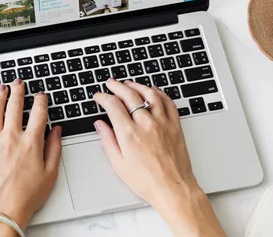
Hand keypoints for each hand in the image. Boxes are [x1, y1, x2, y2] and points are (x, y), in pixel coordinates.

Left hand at [0, 79, 61, 235]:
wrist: (1, 210)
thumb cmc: (26, 197)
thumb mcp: (50, 174)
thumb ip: (54, 148)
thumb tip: (56, 131)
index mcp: (31, 143)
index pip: (38, 113)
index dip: (41, 101)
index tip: (41, 95)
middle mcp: (11, 138)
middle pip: (15, 106)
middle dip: (18, 91)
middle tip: (19, 83)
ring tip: (2, 88)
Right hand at [93, 78, 224, 236]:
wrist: (173, 190)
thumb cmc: (147, 181)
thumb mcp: (118, 164)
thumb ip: (107, 140)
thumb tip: (100, 125)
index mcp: (129, 134)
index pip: (113, 105)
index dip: (103, 96)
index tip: (99, 96)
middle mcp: (146, 125)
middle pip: (130, 95)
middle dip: (117, 86)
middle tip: (110, 84)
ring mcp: (162, 124)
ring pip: (149, 94)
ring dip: (137, 85)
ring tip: (129, 83)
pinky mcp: (175, 127)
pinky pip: (168, 103)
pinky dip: (159, 93)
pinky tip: (153, 90)